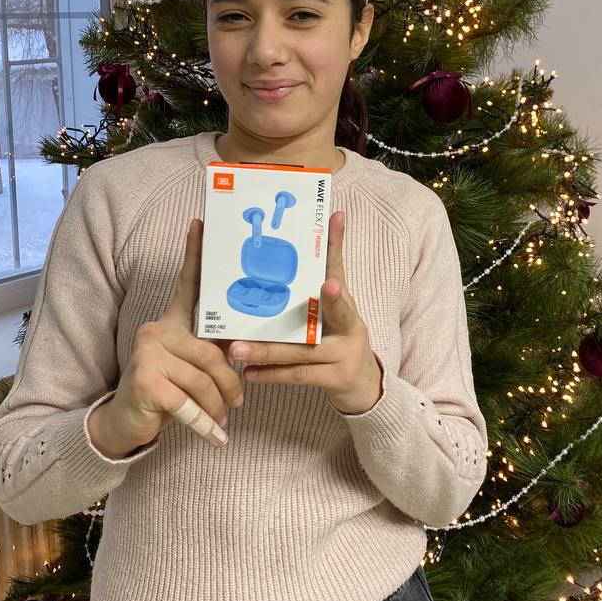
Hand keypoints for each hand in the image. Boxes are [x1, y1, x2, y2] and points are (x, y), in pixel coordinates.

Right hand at [106, 218, 242, 449]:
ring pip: (204, 380)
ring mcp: (149, 353)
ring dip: (220, 406)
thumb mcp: (189, 365)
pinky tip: (216, 438)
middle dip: (231, 383)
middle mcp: (157, 330)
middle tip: (239, 402)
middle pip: (213, 353)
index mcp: (171, 321)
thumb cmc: (166, 389)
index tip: (200, 223)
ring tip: (225, 419)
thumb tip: (247, 344)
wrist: (125, 421)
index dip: (195, 254)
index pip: (186, 284)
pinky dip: (205, 424)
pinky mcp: (146, 380)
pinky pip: (188, 404)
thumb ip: (210, 348)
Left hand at [230, 210, 382, 414]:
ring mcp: (344, 357)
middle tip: (263, 306)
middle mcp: (351, 330)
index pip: (340, 276)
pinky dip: (272, 374)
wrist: (366, 384)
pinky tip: (248, 373)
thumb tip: (334, 216)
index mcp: (348, 306)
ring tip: (235, 349)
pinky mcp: (336, 380)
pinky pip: (298, 376)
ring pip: (300, 353)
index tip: (329, 275)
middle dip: (293, 310)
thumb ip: (329, 270)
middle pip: (318, 322)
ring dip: (265, 351)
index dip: (336, 263)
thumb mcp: (340, 305)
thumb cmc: (343, 335)